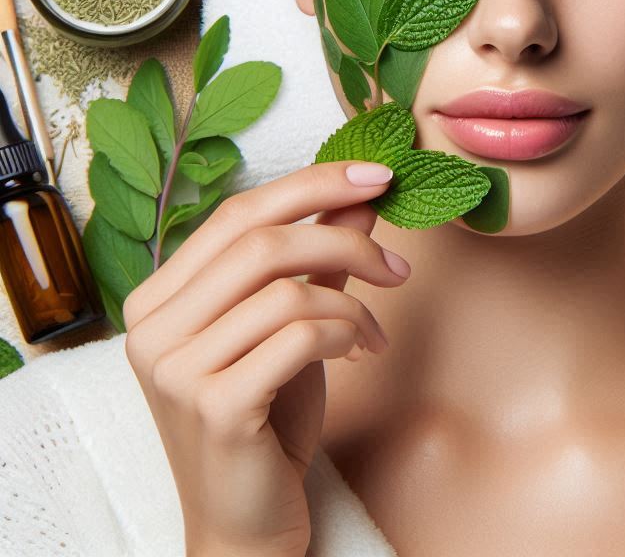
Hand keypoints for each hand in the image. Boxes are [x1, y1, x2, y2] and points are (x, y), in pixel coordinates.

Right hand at [122, 160, 410, 556]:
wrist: (245, 521)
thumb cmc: (267, 417)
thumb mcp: (291, 323)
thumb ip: (316, 258)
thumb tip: (359, 195)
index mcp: (161, 296)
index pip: (240, 211)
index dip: (314, 183)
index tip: (377, 176)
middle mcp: (154, 327)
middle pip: (263, 240)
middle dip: (345, 241)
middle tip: (397, 266)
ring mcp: (177, 368)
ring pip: (287, 289)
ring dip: (353, 303)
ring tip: (374, 332)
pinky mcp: (215, 406)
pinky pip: (299, 336)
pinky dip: (345, 334)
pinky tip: (359, 354)